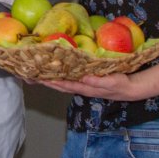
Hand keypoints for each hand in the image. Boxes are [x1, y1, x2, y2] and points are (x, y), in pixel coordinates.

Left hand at [42, 57, 158, 101]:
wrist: (130, 88)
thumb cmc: (120, 85)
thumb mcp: (111, 83)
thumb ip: (98, 82)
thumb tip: (84, 78)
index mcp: (84, 87)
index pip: (63, 84)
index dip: (50, 81)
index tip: (37, 76)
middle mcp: (79, 87)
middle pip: (58, 84)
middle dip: (44, 80)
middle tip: (29, 73)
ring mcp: (81, 84)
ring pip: (61, 82)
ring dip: (49, 77)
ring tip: (36, 71)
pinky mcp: (84, 80)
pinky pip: (68, 78)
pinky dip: (58, 74)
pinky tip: (53, 69)